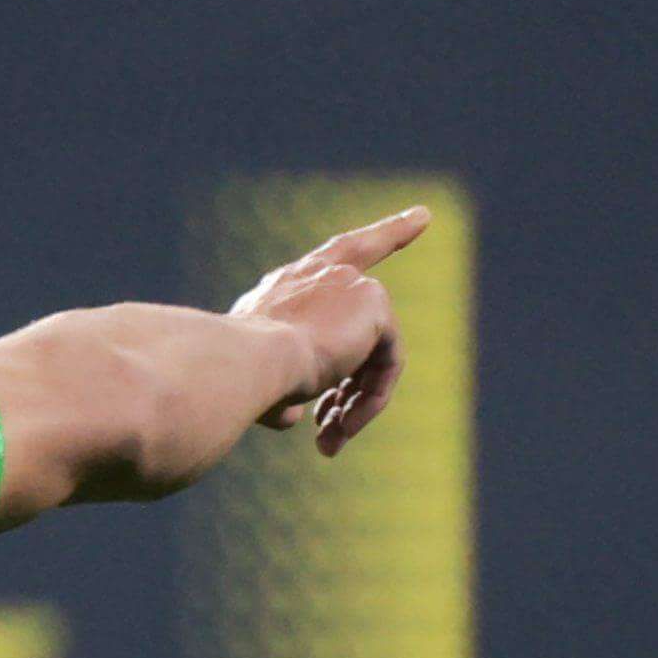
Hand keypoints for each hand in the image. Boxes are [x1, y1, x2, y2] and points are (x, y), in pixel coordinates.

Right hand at [231, 206, 428, 457]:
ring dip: (353, 405)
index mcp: (285, 286)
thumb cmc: (232, 375)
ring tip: (328, 441)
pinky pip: (387, 365)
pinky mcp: (373, 305)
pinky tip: (342, 427)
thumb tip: (289, 416)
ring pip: (373, 355)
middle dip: (374, 367)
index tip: (425, 215)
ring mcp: (350, 285)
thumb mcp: (253, 382)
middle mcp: (320, 275)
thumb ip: (278, 391)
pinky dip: (368, 402)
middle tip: (343, 424)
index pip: (342, 252)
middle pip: (370, 304)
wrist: (239, 361)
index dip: (386, 234)